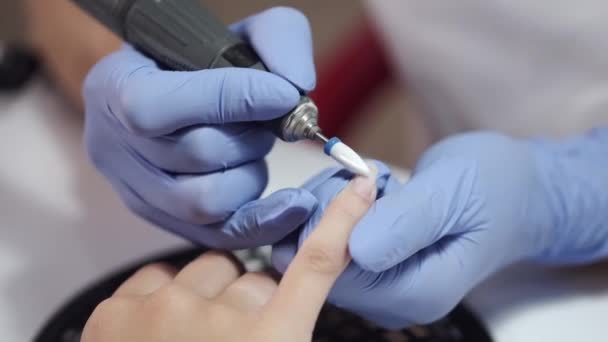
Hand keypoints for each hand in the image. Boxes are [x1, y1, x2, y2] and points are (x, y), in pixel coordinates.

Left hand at [82, 173, 376, 341]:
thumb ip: (284, 332)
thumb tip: (283, 306)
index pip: (316, 268)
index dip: (340, 223)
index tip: (357, 188)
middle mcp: (220, 320)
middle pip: (254, 279)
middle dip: (248, 304)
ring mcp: (164, 309)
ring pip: (207, 272)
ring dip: (205, 298)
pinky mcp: (118, 310)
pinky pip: (159, 276)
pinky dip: (162, 299)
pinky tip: (157, 335)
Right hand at [83, 7, 316, 248]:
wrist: (173, 94)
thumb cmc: (203, 63)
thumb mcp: (240, 33)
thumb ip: (276, 39)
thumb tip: (296, 87)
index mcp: (115, 88)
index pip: (157, 106)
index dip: (229, 100)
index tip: (283, 95)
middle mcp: (114, 146)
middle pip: (194, 155)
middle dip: (249, 139)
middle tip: (267, 125)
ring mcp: (135, 190)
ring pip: (205, 203)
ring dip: (251, 177)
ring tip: (255, 152)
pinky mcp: (164, 221)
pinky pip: (216, 236)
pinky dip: (261, 222)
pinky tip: (291, 206)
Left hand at [273, 132, 574, 328]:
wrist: (519, 193)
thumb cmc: (496, 189)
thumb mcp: (451, 193)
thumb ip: (404, 224)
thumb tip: (353, 246)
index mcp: (420, 291)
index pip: (339, 273)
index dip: (329, 225)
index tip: (346, 182)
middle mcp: (399, 300)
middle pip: (326, 268)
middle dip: (326, 214)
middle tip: (353, 175)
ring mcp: (390, 287)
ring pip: (327, 256)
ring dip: (331, 210)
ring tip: (364, 180)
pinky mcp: (384, 271)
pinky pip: (340, 248)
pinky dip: (340, 214)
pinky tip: (363, 193)